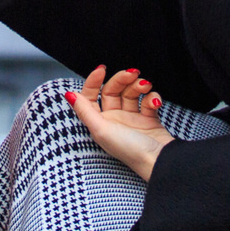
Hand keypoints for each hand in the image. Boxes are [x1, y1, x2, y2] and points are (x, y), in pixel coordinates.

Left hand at [68, 64, 172, 180]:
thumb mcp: (102, 130)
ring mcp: (132, 119)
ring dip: (138, 85)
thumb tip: (69, 95)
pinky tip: (154, 103)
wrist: (160, 161)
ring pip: (131, 93)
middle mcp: (114, 120)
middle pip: (113, 90)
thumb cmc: (130, 150)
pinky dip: (152, 97)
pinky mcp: (149, 119)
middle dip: (121, 79)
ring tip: (146, 86)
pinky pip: (148, 101)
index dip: (94, 81)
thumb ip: (85, 111)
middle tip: (132, 73)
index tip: (102, 69)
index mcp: (99, 122)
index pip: (91, 96)